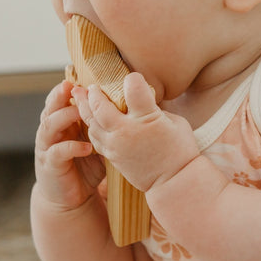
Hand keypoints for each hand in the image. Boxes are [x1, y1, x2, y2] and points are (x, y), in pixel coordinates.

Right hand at [34, 80, 104, 208]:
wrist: (71, 197)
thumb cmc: (87, 166)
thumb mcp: (98, 142)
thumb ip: (104, 126)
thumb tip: (132, 109)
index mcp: (64, 124)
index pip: (62, 101)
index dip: (68, 89)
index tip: (80, 76)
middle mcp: (53, 132)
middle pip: (51, 108)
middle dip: (59, 96)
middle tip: (71, 87)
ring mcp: (48, 148)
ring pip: (49, 126)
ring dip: (64, 117)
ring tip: (80, 113)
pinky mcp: (50, 165)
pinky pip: (58, 152)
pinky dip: (72, 147)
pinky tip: (87, 147)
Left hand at [72, 72, 199, 192]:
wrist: (174, 182)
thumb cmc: (180, 150)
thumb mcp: (176, 122)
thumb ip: (155, 110)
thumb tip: (143, 100)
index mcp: (147, 117)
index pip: (133, 87)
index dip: (133, 79)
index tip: (134, 78)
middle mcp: (127, 130)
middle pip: (100, 104)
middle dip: (94, 93)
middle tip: (91, 86)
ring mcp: (116, 144)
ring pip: (91, 121)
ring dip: (84, 108)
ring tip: (80, 98)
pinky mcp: (112, 156)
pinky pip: (94, 137)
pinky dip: (90, 126)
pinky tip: (89, 120)